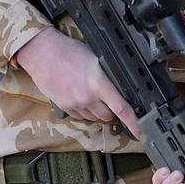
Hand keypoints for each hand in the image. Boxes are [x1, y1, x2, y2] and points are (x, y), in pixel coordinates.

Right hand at [15, 27, 141, 138]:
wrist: (42, 53)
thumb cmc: (68, 51)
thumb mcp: (95, 58)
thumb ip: (106, 76)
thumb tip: (118, 88)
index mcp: (98, 83)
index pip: (122, 108)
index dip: (134, 123)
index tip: (142, 133)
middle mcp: (87, 97)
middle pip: (109, 116)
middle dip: (112, 110)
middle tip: (107, 96)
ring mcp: (75, 104)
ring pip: (95, 118)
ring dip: (97, 111)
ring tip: (90, 93)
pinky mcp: (65, 108)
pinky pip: (81, 117)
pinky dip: (84, 111)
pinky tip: (79, 96)